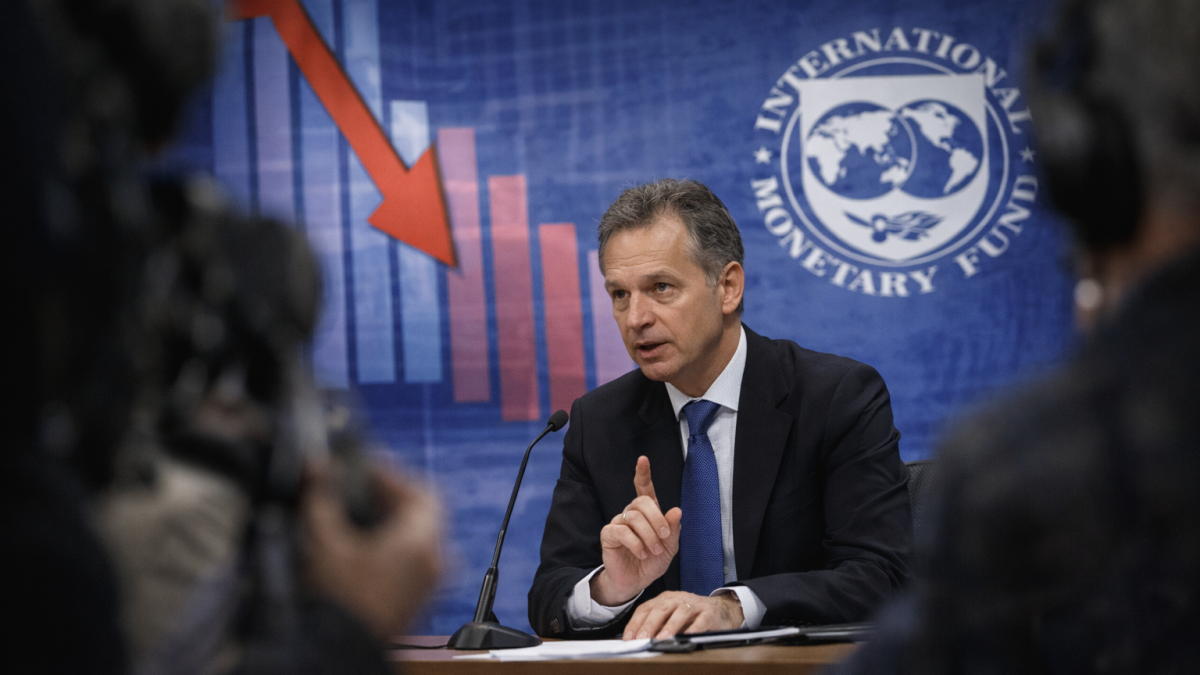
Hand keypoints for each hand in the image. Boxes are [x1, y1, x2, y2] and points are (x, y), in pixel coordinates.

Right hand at [302, 461, 442, 638]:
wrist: (341, 655)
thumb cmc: (337, 605)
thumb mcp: (323, 543)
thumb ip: (320, 497)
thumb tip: (316, 466)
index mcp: (421, 542)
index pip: (421, 491)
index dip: (393, 474)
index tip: (368, 468)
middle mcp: (435, 561)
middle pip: (425, 512)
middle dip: (393, 496)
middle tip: (363, 488)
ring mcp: (431, 584)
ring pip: (422, 536)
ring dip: (395, 520)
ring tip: (360, 514)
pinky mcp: (420, 600)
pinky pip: (418, 559)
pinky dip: (397, 544)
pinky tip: (365, 545)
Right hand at [591, 456, 681, 605]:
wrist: (637, 581)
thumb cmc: (652, 561)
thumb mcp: (670, 546)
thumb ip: (673, 528)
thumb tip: (676, 510)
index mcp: (647, 512)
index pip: (644, 488)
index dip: (643, 473)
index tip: (643, 459)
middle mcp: (631, 513)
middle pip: (642, 502)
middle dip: (657, 520)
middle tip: (664, 538)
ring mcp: (618, 523)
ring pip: (633, 517)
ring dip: (648, 535)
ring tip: (654, 551)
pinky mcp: (608, 535)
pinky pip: (621, 531)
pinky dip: (635, 543)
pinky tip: (641, 554)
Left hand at [622, 591, 743, 639]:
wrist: (721, 610)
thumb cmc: (692, 616)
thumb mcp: (671, 618)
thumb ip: (656, 626)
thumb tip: (636, 640)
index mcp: (665, 599)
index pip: (645, 608)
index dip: (635, 623)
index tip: (629, 638)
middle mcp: (678, 599)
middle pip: (661, 608)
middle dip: (649, 625)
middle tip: (642, 639)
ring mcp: (694, 604)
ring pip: (680, 612)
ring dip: (670, 626)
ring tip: (662, 639)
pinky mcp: (709, 612)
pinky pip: (701, 620)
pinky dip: (693, 629)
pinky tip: (687, 637)